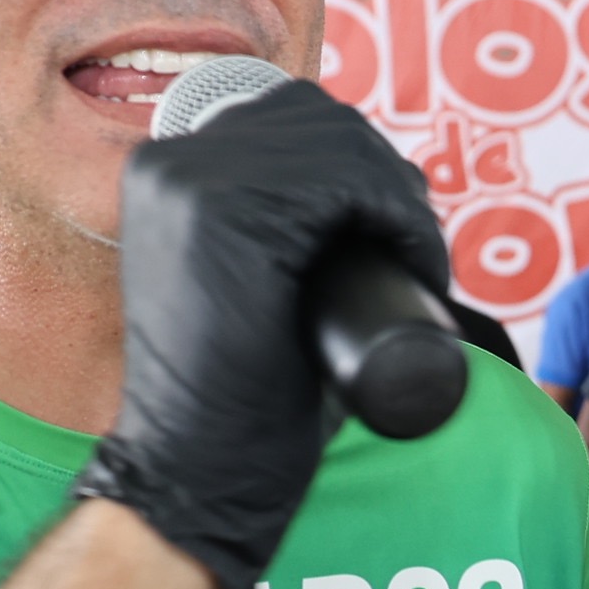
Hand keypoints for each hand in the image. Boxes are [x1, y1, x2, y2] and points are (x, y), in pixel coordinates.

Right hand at [75, 78, 451, 588]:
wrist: (198, 468)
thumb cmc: (240, 394)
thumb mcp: (248, 283)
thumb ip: (279, 229)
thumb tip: (372, 187)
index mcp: (167, 171)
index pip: (293, 120)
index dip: (363, 166)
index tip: (399, 230)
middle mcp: (170, 162)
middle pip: (322, 120)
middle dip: (386, 176)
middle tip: (418, 249)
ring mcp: (192, 182)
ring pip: (342, 146)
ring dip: (402, 198)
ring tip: (421, 262)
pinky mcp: (225, 213)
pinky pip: (347, 183)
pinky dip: (402, 217)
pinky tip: (417, 259)